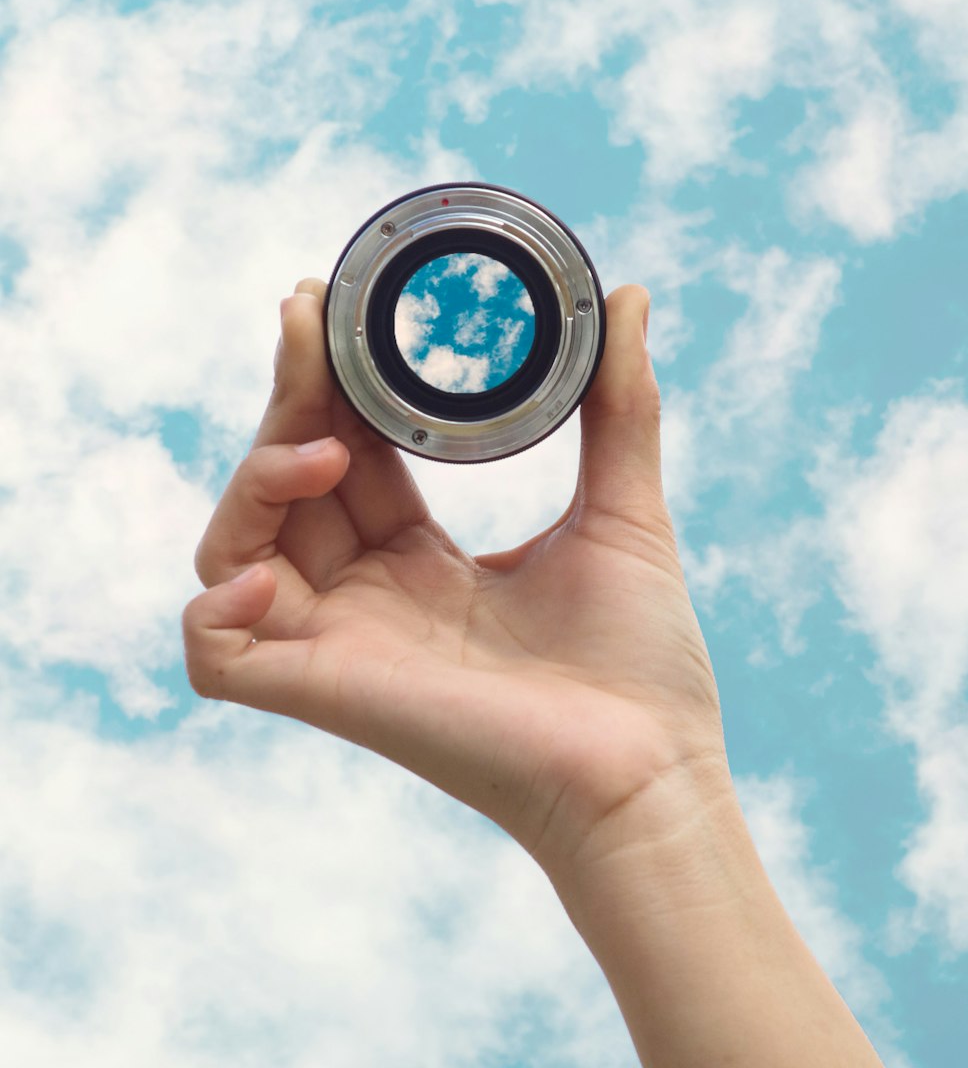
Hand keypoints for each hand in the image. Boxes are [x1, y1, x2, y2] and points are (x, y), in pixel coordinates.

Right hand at [181, 279, 728, 891]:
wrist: (652, 772)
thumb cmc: (641, 666)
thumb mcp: (624, 510)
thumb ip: (619, 407)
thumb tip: (632, 295)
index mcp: (420, 561)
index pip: (345, 452)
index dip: (330, 380)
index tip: (331, 300)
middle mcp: (368, 598)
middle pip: (283, 482)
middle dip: (289, 396)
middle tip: (311, 318)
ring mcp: (340, 647)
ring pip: (233, 548)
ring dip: (256, 480)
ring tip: (322, 452)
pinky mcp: (324, 695)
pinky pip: (215, 653)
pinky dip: (219, 605)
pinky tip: (276, 571)